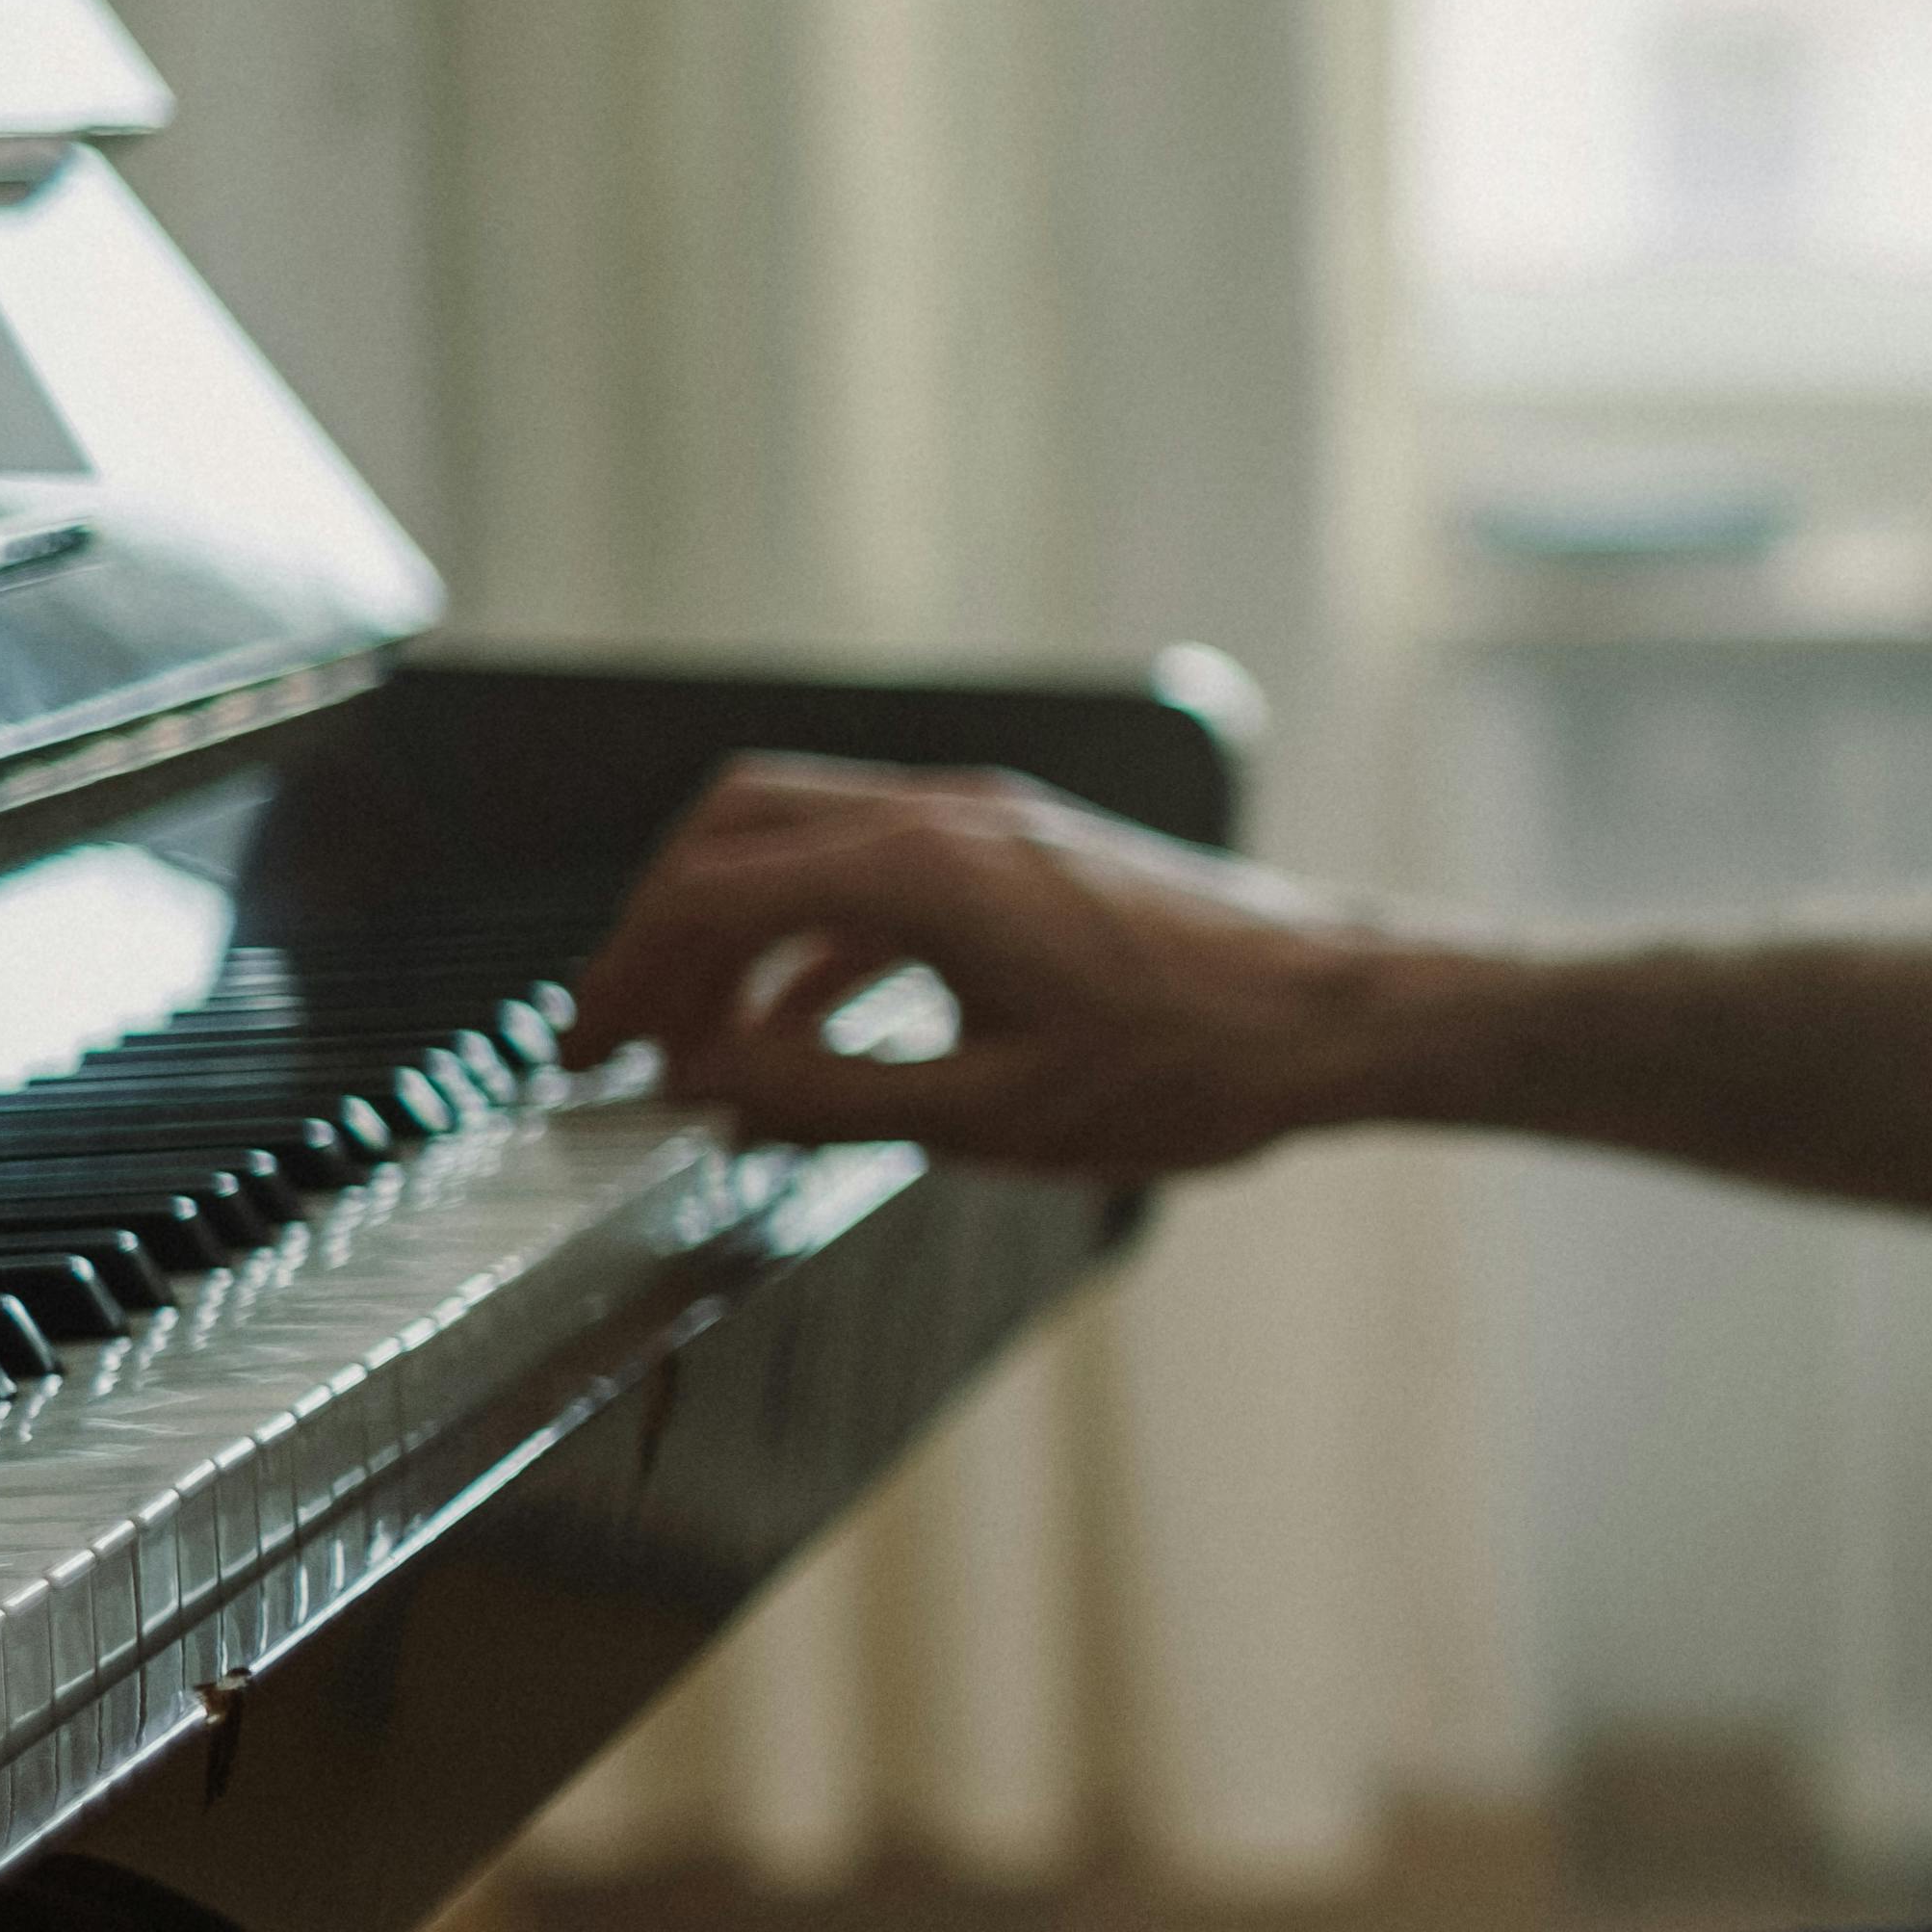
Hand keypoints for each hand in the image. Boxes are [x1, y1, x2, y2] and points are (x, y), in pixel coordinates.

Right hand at [560, 757, 1413, 1173]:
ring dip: (739, 933)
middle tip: (623, 1031)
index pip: (714, 891)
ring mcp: (991, 827)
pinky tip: (810, 1030)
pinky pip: (882, 876)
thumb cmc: (1200, 1059)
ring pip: (809, 845)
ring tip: (701, 1044)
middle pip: (741, 832)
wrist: (1342, 1011)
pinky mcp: (1028, 856)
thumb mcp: (993, 1112)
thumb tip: (706, 1087)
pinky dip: (820, 942)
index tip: (589, 1050)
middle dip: (662, 927)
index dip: (627, 972)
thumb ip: (829, 1097)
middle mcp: (948, 819)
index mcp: (924, 870)